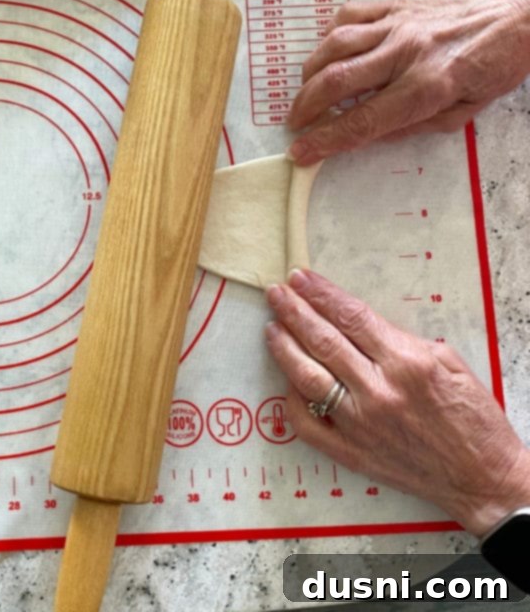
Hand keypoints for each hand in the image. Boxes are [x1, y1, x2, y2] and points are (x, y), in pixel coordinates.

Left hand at [264, 269, 529, 535]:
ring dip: (284, 348)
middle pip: (323, 340)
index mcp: (407, 363)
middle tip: (276, 292)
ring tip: (271, 326)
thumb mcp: (449, 363)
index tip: (300, 277)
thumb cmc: (472, 417)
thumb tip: (358, 323)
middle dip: (294, 311)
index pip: (351, 317)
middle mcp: (379, 391)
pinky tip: (286, 379)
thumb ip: (402, 340)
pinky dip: (291, 399)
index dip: (321, 294)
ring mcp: (360, 424)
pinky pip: (307, 423)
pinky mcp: (351, 453)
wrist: (483, 478)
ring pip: (308, 377)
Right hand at [287, 0, 529, 165]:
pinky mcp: (394, 4)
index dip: (324, 140)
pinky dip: (328, 38)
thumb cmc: (493, 68)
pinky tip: (328, 54)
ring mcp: (397, 25)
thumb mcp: (460, 114)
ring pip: (334, 46)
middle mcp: (406, 53)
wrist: (517, 16)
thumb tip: (366, 134)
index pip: (361, 121)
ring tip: (306, 92)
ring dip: (310, 74)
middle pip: (336, 81)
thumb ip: (410, 126)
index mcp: (427, 87)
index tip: (300, 152)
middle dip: (305, 107)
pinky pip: (347, 16)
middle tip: (295, 123)